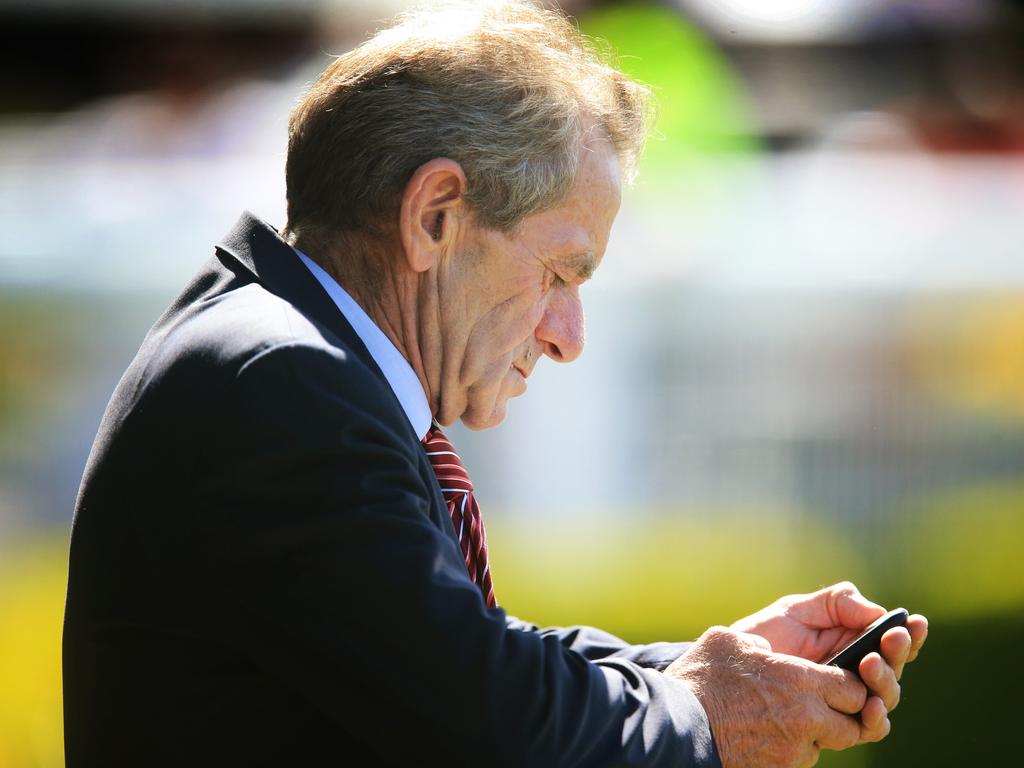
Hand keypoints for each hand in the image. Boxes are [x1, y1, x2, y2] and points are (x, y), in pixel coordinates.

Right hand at [666, 627, 875, 767]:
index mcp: (800, 681)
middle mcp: (806, 719)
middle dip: (846, 713)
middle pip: (854, 724)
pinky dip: (793, 746)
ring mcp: (793, 750)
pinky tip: (770, 732)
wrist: (676, 728)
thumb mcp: (729, 641)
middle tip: (824, 702)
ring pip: (827, 743)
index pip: (855, 688)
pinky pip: (800, 758)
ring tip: (791, 717)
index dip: (850, 683)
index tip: (837, 679)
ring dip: (818, 732)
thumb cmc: (700, 680)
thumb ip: (759, 642)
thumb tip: (766, 648)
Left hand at [729, 582, 927, 742]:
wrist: (733, 667)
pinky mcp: (837, 723)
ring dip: (886, 682)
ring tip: (870, 665)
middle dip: (896, 653)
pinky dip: (875, 718)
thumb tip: (877, 611)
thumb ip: (836, 603)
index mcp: (852, 640)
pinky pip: (867, 726)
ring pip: (886, 697)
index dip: (908, 632)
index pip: (890, 639)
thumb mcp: (797, 610)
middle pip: (894, 667)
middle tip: (889, 640)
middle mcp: (856, 671)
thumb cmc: (764, 636)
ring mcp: (848, 697)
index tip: (914, 622)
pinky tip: (870, 705)